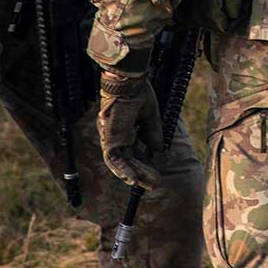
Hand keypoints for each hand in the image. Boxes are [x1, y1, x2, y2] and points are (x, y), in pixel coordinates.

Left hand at [98, 67, 165, 190]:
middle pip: (129, 161)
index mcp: (124, 131)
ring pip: (121, 164)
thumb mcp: (150, 117)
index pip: (135, 153)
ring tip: (147, 184)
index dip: (145, 164)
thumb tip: (158, 152)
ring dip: (135, 175)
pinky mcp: (108, 140)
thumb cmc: (138, 93)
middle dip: (142, 173)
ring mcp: (111, 139)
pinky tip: (134, 180)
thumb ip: (153, 134)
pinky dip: (124, 171)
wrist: (129, 83)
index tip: (157, 173)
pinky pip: (114, 160)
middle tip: (155, 183)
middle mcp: (116, 137)